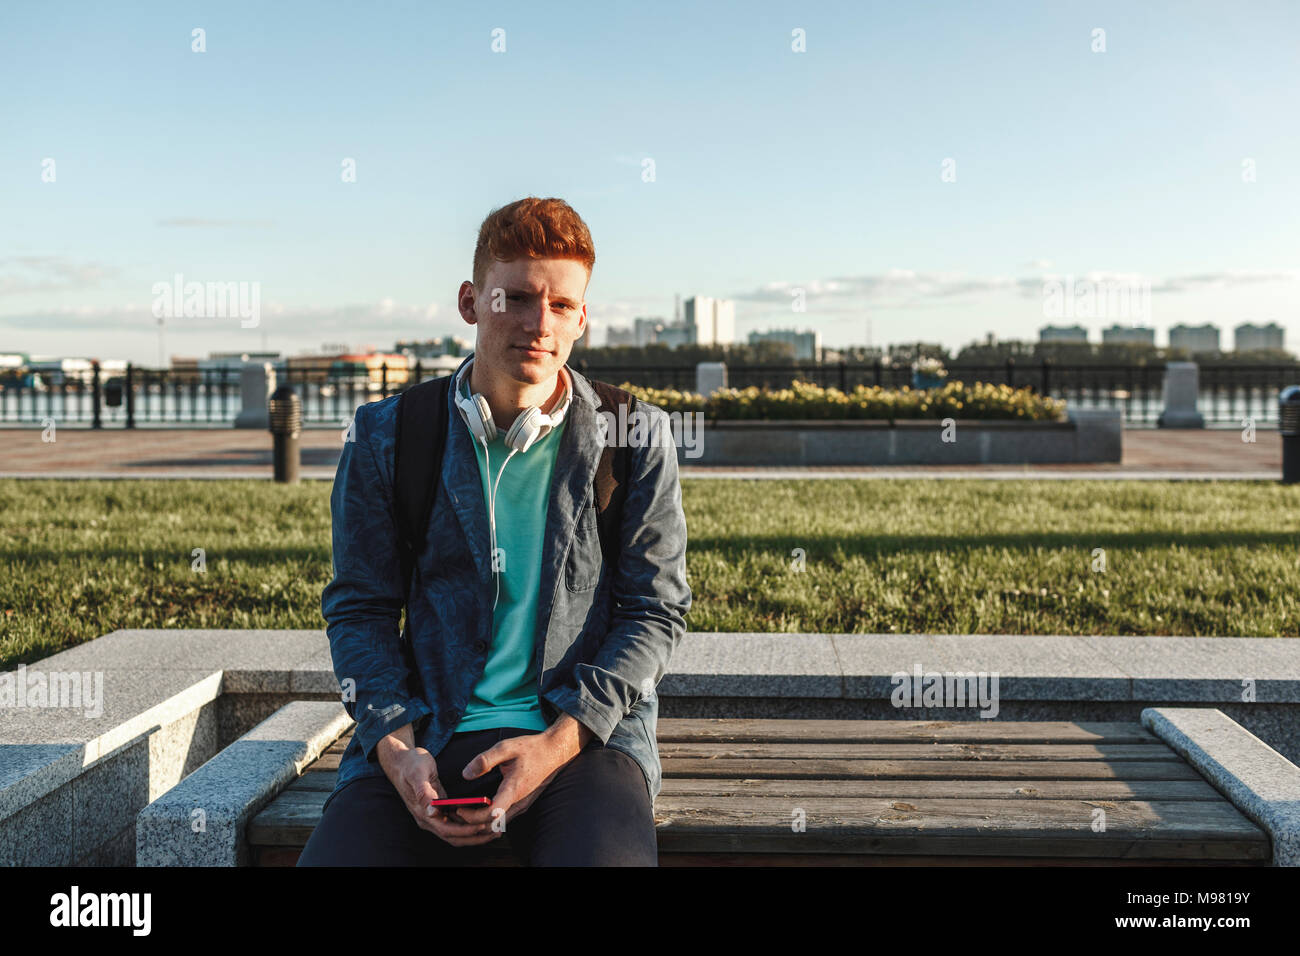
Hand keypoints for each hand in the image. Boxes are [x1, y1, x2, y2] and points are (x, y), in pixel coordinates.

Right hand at [376, 726, 496, 847]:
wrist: (401, 760)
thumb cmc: (410, 764)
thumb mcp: (417, 773)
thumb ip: (423, 791)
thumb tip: (430, 810)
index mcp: (422, 812)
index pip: (446, 830)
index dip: (464, 831)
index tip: (482, 826)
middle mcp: (428, 818)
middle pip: (453, 837)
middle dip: (474, 837)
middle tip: (495, 831)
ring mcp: (433, 815)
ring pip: (456, 832)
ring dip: (474, 833)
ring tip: (494, 828)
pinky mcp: (439, 809)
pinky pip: (456, 822)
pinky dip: (469, 824)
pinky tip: (484, 818)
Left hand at [455, 717, 591, 836]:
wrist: (554, 752)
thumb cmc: (531, 748)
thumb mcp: (506, 747)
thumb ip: (484, 760)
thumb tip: (466, 774)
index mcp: (514, 789)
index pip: (491, 814)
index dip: (472, 815)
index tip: (458, 808)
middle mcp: (519, 802)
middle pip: (492, 825)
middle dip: (472, 823)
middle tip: (455, 813)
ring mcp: (522, 805)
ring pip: (498, 824)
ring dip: (480, 823)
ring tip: (464, 812)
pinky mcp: (523, 804)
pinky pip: (504, 818)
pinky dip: (490, 819)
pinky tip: (480, 809)